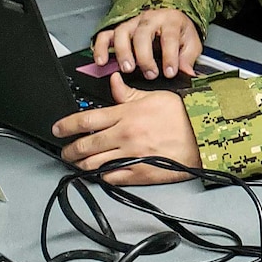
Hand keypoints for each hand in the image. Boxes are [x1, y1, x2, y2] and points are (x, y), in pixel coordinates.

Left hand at [53, 72, 201, 184]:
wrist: (204, 136)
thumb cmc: (183, 116)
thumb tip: (112, 83)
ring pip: (93, 164)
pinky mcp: (139, 173)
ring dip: (81, 165)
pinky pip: (111, 178)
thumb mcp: (155, 97)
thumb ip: (128, 93)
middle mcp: (124, 136)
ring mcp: (130, 156)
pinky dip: (101, 176)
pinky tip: (99, 173)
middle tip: (65, 151)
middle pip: (84, 145)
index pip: (85, 120)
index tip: (58, 129)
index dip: (65, 126)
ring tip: (78, 164)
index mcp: (126, 115)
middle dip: (69, 150)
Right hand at [93, 8, 201, 79]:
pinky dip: (101, 48)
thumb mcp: (192, 43)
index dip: (170, 56)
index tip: (170, 72)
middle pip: (142, 35)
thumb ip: (188, 58)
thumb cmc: (180, 32)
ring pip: (122, 34)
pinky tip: (102, 61)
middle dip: (145, 57)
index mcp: (170, 20)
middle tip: (150, 74)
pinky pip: (105, 35)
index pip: (169, 37)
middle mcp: (149, 19)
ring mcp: (132, 24)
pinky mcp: (120, 30)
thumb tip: (188, 73)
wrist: (171, 20)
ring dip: (123, 53)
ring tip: (128, 69)